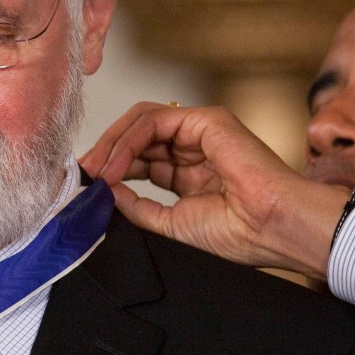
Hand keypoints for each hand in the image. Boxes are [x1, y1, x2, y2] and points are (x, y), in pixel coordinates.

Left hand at [80, 102, 347, 279]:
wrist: (272, 228)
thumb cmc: (239, 233)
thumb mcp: (170, 223)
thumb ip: (137, 205)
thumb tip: (105, 190)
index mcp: (191, 175)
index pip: (141, 160)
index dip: (112, 169)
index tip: (86, 185)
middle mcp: (194, 150)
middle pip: (137, 137)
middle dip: (106, 154)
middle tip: (82, 174)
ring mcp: (201, 132)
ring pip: (141, 122)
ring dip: (112, 145)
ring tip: (95, 171)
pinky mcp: (206, 121)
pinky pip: (154, 121)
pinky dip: (129, 140)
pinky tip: (115, 165)